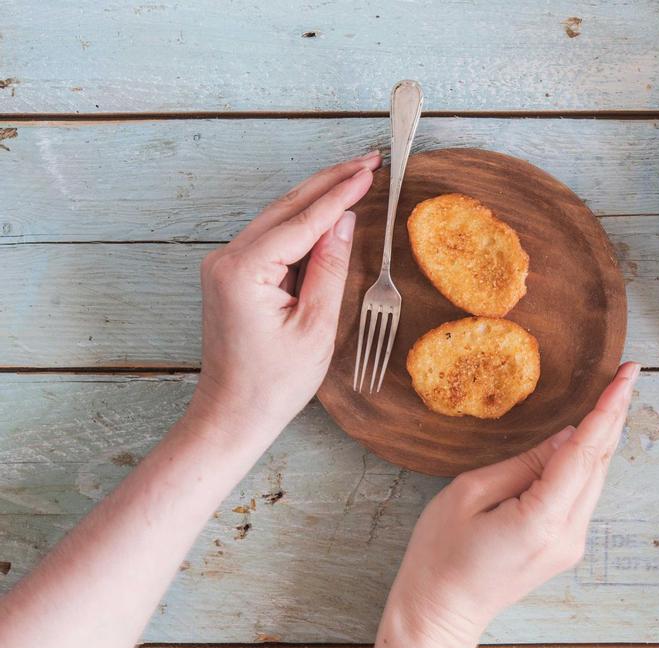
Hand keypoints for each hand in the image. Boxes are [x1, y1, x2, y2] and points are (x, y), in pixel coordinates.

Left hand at [191, 152, 379, 438]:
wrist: (232, 414)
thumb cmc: (274, 382)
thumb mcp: (316, 327)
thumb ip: (330, 268)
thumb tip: (343, 221)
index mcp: (244, 270)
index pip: (302, 220)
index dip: (340, 194)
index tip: (370, 171)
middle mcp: (226, 258)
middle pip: (286, 207)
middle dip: (329, 182)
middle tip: (368, 161)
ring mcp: (225, 264)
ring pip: (278, 217)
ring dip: (317, 197)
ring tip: (355, 177)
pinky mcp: (232, 274)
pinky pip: (272, 237)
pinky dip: (302, 222)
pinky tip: (329, 211)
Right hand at [373, 362, 640, 647]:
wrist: (440, 613)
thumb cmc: (439, 556)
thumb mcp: (468, 494)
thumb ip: (523, 463)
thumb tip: (565, 436)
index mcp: (541, 520)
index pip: (584, 453)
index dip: (608, 409)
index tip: (627, 374)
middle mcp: (568, 534)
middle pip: (599, 463)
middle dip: (614, 415)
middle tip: (627, 372)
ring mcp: (570, 544)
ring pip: (595, 478)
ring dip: (603, 436)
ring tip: (612, 394)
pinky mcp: (565, 547)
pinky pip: (582, 493)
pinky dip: (588, 460)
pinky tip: (588, 436)